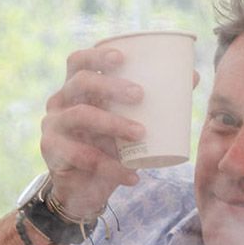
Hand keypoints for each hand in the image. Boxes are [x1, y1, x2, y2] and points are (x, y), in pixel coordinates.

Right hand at [41, 46, 146, 218]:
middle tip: (140, 95)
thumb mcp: (126, 122)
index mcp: (76, 88)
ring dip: (113, 123)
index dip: (98, 55)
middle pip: (81, 82)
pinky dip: (112, 167)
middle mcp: (60, 101)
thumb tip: (192, 77)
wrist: (84, 189)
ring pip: (81, 116)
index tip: (122, 58)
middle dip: (111, 85)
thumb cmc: (109, 147)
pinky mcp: (52, 151)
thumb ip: (152, 102)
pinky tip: (133, 176)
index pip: (79, 61)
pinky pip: (83, 156)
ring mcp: (52, 126)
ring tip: (141, 133)